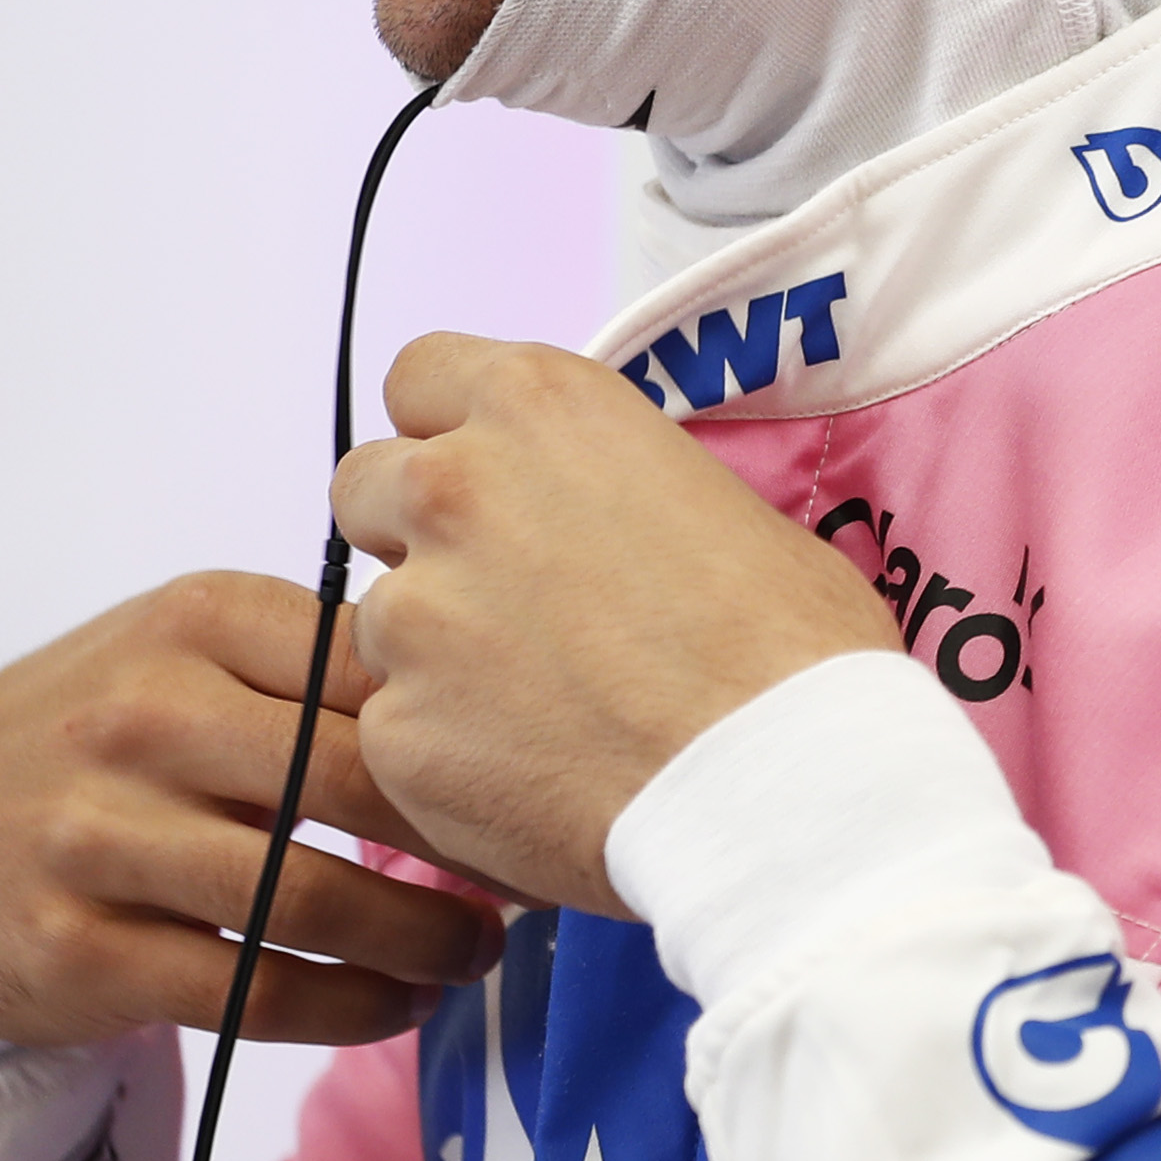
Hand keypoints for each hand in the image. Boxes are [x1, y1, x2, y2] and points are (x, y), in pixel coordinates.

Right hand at [0, 571, 501, 1048]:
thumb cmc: (95, 741)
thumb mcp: (183, 654)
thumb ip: (315, 662)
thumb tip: (497, 699)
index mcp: (193, 619)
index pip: (379, 671)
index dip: (480, 735)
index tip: (544, 780)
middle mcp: (144, 718)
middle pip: (361, 783)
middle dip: (470, 844)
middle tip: (534, 879)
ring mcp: (102, 836)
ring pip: (317, 900)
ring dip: (424, 939)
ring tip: (475, 951)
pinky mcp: (82, 948)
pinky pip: (258, 990)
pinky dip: (352, 1007)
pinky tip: (399, 1004)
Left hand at [331, 333, 897, 915]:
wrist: (785, 786)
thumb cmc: (792, 648)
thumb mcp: (722, 501)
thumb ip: (615, 486)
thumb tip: (595, 522)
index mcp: (541, 409)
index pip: (421, 374)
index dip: (451, 431)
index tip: (489, 479)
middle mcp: (453, 490)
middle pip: (368, 487)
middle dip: (417, 536)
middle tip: (508, 598)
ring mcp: (412, 613)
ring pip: (379, 620)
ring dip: (438, 653)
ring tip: (545, 706)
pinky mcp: (397, 728)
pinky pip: (399, 727)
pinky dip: (452, 749)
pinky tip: (540, 772)